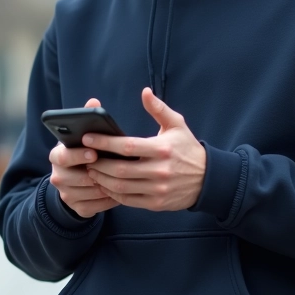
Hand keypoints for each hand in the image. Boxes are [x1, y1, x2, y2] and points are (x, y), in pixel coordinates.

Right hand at [49, 98, 119, 218]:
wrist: (77, 182)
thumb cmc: (84, 153)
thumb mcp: (81, 137)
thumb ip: (87, 120)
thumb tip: (94, 101)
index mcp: (57, 156)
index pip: (62, 156)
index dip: (78, 155)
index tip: (94, 153)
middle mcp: (57, 176)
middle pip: (76, 177)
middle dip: (97, 172)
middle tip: (115, 168)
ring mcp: (67, 194)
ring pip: (90, 192)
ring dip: (107, 185)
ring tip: (125, 178)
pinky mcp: (78, 209)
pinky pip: (98, 206)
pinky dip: (111, 198)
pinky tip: (124, 190)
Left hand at [84, 88, 205, 211]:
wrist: (208, 179)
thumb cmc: (187, 148)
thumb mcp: (177, 125)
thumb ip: (159, 108)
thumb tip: (144, 91)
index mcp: (162, 149)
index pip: (127, 146)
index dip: (104, 142)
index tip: (87, 137)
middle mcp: (160, 170)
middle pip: (120, 169)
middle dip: (98, 164)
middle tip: (86, 158)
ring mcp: (158, 189)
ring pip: (121, 186)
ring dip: (102, 179)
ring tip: (92, 171)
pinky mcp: (156, 203)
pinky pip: (128, 200)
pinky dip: (113, 193)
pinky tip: (105, 185)